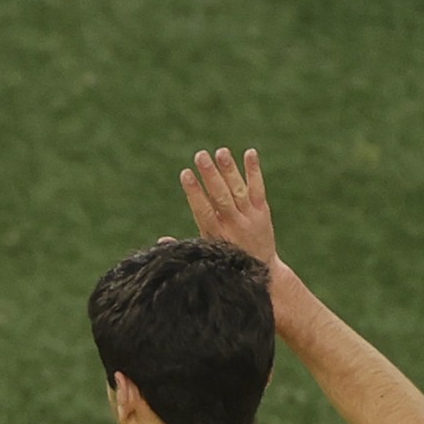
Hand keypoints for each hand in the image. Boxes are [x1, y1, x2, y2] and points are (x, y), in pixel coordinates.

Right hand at [180, 148, 278, 264]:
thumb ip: (183, 246)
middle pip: (220, 196)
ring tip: (220, 151)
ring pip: (238, 190)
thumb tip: (161, 241)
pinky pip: (257, 189)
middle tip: (200, 155)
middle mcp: (233, 224)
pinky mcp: (262, 212)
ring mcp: (249, 217)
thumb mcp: (204, 256)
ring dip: (229, 169)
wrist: (263, 272)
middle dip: (210, 175)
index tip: (185, 174)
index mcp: (214, 235)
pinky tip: (250, 153)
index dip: (194, 191)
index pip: (202, 209)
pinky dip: (254, 171)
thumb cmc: (226, 263)